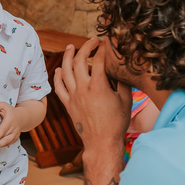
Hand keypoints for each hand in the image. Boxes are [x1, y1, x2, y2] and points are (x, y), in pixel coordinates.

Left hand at [0, 102, 20, 146]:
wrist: (22, 117)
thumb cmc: (10, 111)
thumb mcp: (2, 105)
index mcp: (10, 120)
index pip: (3, 130)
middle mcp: (14, 129)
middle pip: (5, 139)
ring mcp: (15, 135)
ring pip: (6, 143)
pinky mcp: (15, 139)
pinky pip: (8, 144)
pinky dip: (1, 146)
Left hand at [53, 39, 132, 153]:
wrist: (102, 143)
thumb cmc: (116, 123)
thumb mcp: (126, 100)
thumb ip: (124, 82)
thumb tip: (123, 68)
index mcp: (98, 86)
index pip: (99, 60)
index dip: (103, 48)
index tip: (107, 42)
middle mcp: (83, 89)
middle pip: (79, 61)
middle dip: (85, 47)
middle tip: (92, 41)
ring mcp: (73, 97)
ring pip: (65, 71)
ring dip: (67, 56)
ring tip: (70, 47)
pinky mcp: (68, 105)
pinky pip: (59, 87)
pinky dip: (57, 76)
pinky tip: (59, 69)